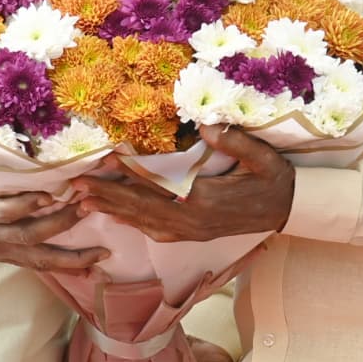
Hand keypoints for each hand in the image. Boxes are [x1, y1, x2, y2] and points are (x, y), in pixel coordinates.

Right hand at [0, 165, 108, 272]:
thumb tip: (6, 120)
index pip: (6, 209)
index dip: (31, 202)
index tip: (56, 189)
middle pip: (30, 234)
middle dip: (62, 222)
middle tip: (89, 205)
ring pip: (37, 258)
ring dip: (71, 257)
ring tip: (101, 253)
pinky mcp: (1, 257)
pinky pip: (36, 265)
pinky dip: (63, 268)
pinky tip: (89, 270)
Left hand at [75, 124, 293, 241]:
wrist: (286, 210)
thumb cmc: (273, 180)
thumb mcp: (262, 158)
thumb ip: (234, 143)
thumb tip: (205, 126)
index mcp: (207, 199)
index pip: (161, 185)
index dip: (132, 174)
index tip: (107, 162)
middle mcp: (194, 220)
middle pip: (143, 207)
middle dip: (108, 196)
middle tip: (76, 187)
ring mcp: (192, 231)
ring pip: (145, 222)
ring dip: (114, 211)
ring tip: (83, 201)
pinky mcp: (193, 235)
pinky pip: (156, 231)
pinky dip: (132, 223)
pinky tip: (114, 217)